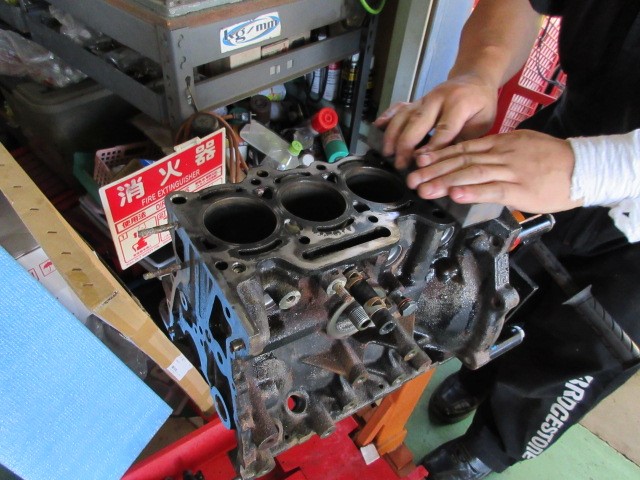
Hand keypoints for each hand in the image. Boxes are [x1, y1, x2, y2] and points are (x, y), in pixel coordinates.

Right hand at [374, 74, 497, 169]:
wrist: (475, 78)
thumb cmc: (481, 104)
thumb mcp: (482, 123)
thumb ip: (464, 139)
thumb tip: (446, 161)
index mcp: (459, 103)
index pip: (443, 129)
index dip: (432, 148)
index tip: (421, 163)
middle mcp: (438, 98)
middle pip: (418, 122)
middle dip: (406, 144)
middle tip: (400, 164)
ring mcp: (425, 98)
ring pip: (404, 115)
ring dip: (393, 134)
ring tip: (388, 152)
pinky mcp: (416, 100)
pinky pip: (399, 107)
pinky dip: (388, 116)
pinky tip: (378, 126)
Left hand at [406, 130, 583, 213]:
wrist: (583, 167)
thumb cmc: (552, 160)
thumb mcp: (520, 146)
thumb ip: (497, 152)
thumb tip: (474, 160)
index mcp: (500, 143)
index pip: (463, 148)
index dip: (438, 155)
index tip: (419, 160)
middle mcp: (500, 154)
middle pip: (460, 160)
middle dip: (433, 170)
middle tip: (411, 178)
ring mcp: (510, 170)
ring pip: (471, 174)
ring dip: (444, 182)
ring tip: (424, 188)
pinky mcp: (519, 188)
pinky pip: (491, 189)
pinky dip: (471, 192)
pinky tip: (454, 195)